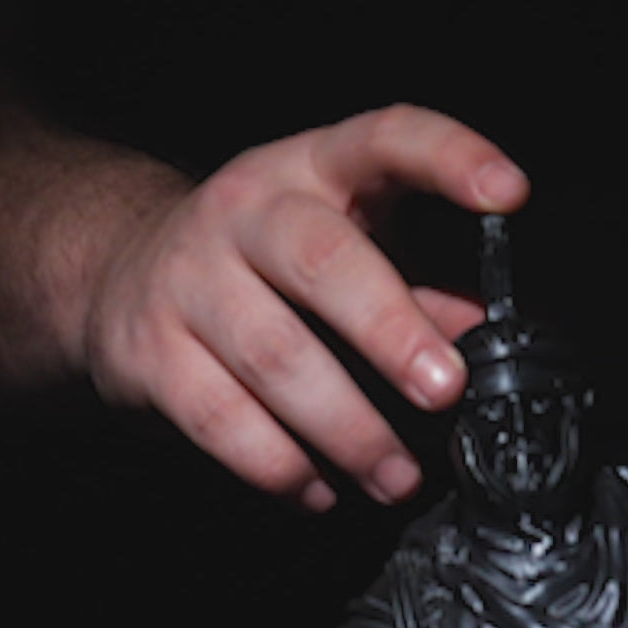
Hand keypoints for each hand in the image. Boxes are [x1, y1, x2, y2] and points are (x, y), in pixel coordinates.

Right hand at [81, 105, 527, 507]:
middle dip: (390, 330)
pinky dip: (279, 465)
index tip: (509, 191)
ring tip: (395, 477)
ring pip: (273, 356)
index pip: (384, 138)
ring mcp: (188, 278)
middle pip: (321, 260)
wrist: (117, 271)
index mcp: (312, 170)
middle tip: (444, 390)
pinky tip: (318, 489)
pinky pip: (221, 419)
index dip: (448, 156)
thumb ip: (415, 286)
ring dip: (346, 430)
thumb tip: (481, 334)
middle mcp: (246, 210)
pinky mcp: (149, 352)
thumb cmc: (258, 262)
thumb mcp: (341, 246)